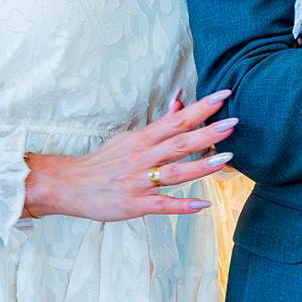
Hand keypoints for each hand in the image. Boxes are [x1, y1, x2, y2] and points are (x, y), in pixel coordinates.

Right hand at [24, 89, 235, 220]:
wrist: (68, 185)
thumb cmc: (103, 162)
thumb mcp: (130, 139)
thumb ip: (159, 125)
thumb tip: (181, 104)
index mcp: (142, 140)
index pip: (176, 120)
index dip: (201, 108)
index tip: (223, 96)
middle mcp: (142, 158)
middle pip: (179, 142)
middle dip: (207, 132)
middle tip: (233, 122)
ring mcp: (138, 182)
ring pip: (174, 172)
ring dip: (201, 166)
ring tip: (226, 158)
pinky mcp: (134, 204)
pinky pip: (162, 205)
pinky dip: (182, 205)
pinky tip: (203, 204)